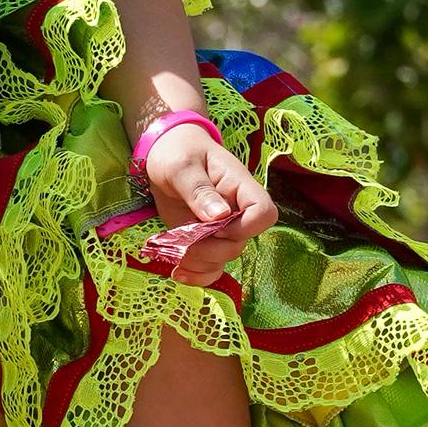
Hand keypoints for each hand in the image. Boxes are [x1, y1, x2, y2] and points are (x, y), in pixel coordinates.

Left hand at [136, 120, 275, 285]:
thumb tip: (219, 216)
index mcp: (240, 186)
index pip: (263, 213)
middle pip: (239, 243)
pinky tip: (177, 272)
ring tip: (173, 255)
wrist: (163, 153)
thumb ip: (200, 190)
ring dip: (199, 263)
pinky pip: (211, 266)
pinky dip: (197, 274)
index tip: (214, 224)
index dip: (244, 227)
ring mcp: (222, 228)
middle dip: (210, 249)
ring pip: (224, 258)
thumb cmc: (177, 151)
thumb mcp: (182, 166)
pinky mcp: (206, 239)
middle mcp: (236, 210)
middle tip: (182, 238)